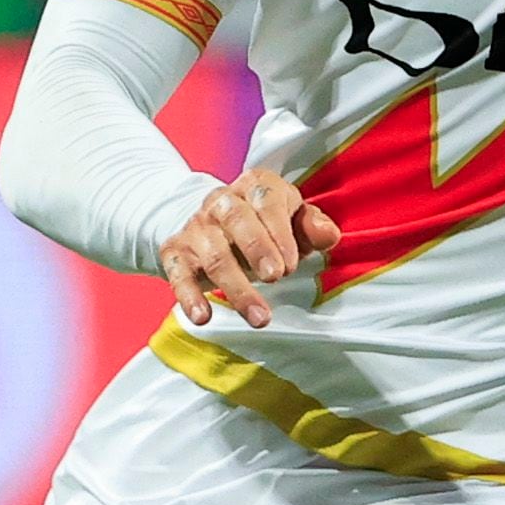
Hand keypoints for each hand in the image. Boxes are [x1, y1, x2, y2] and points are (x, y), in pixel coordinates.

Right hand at [162, 167, 341, 328]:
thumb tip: (329, 235)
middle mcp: (221, 200)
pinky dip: (189, 296)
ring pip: (213, 254)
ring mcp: (196, 226)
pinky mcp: (175, 252)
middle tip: (276, 278)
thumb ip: (312, 227)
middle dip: (257, 249)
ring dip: (236, 288)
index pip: (266, 200)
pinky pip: (178, 273)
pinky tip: (202, 317)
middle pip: (236, 219)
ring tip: (260, 318)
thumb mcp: (292, 221)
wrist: (211, 222)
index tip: (290, 265)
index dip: (280, 232)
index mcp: (255, 186)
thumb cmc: (263, 225)